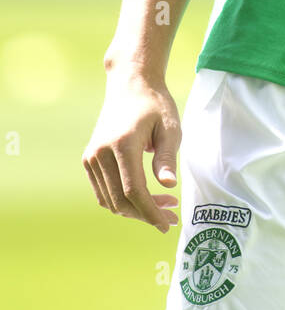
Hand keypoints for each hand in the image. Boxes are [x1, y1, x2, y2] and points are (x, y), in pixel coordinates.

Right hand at [82, 69, 181, 232]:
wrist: (130, 85)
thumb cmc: (155, 105)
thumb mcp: (170, 128)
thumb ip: (167, 158)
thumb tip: (168, 186)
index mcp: (122, 144)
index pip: (134, 191)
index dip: (151, 212)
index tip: (168, 224)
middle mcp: (101, 153)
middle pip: (120, 200)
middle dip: (146, 214)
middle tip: (171, 215)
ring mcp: (91, 157)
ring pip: (110, 200)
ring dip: (135, 210)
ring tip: (163, 204)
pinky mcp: (89, 159)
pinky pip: (103, 192)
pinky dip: (121, 201)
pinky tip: (144, 197)